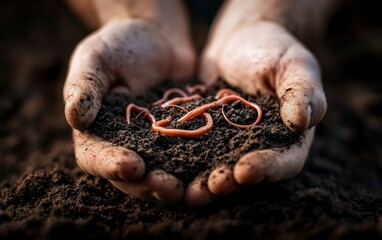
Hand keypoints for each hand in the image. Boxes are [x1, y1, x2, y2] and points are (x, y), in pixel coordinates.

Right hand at [63, 19, 194, 202]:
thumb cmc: (119, 46)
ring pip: (166, 172)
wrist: (158, 37)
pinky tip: (216, 169)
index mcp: (98, 133)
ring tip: (194, 189)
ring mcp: (159, 145)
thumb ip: (85, 86)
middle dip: (150, 185)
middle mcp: (128, 146)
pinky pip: (194, 154)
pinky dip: (204, 165)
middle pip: (135, 176)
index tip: (131, 166)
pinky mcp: (185, 137)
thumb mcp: (96, 58)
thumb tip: (75, 117)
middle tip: (169, 188)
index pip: (98, 157)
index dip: (112, 165)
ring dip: (179, 183)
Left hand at [184, 21, 326, 205]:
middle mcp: (258, 147)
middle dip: (227, 184)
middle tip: (207, 190)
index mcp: (288, 137)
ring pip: (216, 168)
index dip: (266, 170)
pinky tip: (163, 166)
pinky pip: (193, 149)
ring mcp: (229, 143)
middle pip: (246, 175)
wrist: (241, 39)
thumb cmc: (274, 49)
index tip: (245, 172)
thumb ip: (301, 91)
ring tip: (183, 191)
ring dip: (200, 182)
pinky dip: (180, 159)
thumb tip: (301, 122)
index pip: (284, 161)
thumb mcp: (294, 63)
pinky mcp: (205, 134)